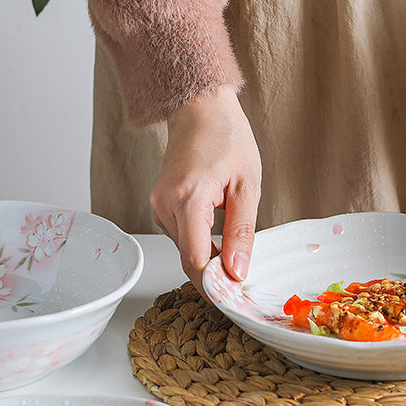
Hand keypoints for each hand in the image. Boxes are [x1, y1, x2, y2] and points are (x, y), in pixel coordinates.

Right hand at [150, 85, 260, 293]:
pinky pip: (182, 237)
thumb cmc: (227, 138)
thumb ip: (242, 232)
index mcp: (188, 198)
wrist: (199, 107)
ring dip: (210, 259)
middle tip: (245, 282)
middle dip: (216, 276)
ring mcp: (159, 205)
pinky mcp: (160, 205)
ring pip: (185, 250)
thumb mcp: (247, 186)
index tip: (236, 298)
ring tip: (238, 253)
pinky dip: (202, 244)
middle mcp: (165, 204)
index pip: (195, 259)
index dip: (214, 286)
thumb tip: (238, 271)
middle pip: (188, 259)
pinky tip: (221, 237)